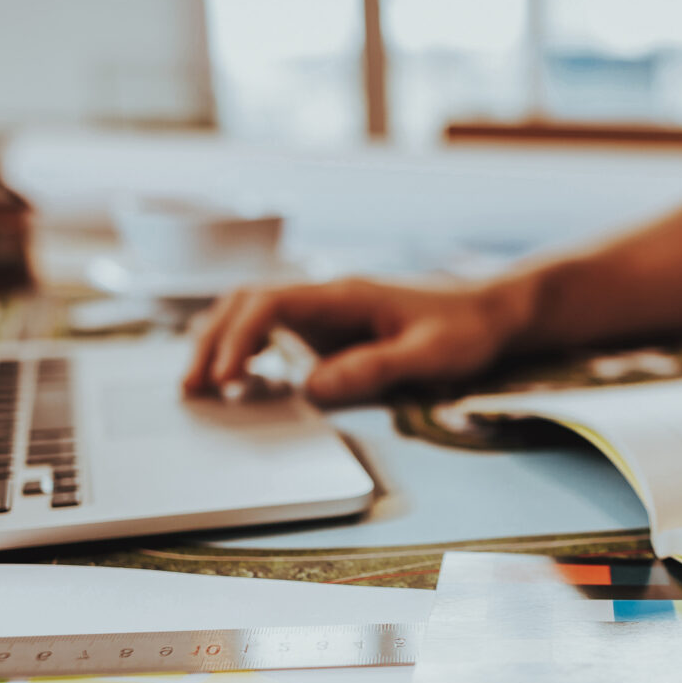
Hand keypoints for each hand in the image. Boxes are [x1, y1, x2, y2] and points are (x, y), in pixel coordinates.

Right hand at [182, 277, 522, 403]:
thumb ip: (374, 369)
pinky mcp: (328, 329)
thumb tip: (313, 388)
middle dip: (213, 340)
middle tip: (191, 387)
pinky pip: (273, 330)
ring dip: (220, 341)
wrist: (490, 312)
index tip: (226, 376)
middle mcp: (325, 296)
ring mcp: (324, 311)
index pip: (271, 302)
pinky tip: (234, 380)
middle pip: (247, 302)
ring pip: (251, 312)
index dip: (240, 336)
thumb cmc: (465, 330)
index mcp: (344, 294)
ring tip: (198, 385)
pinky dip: (244, 348)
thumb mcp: (429, 354)